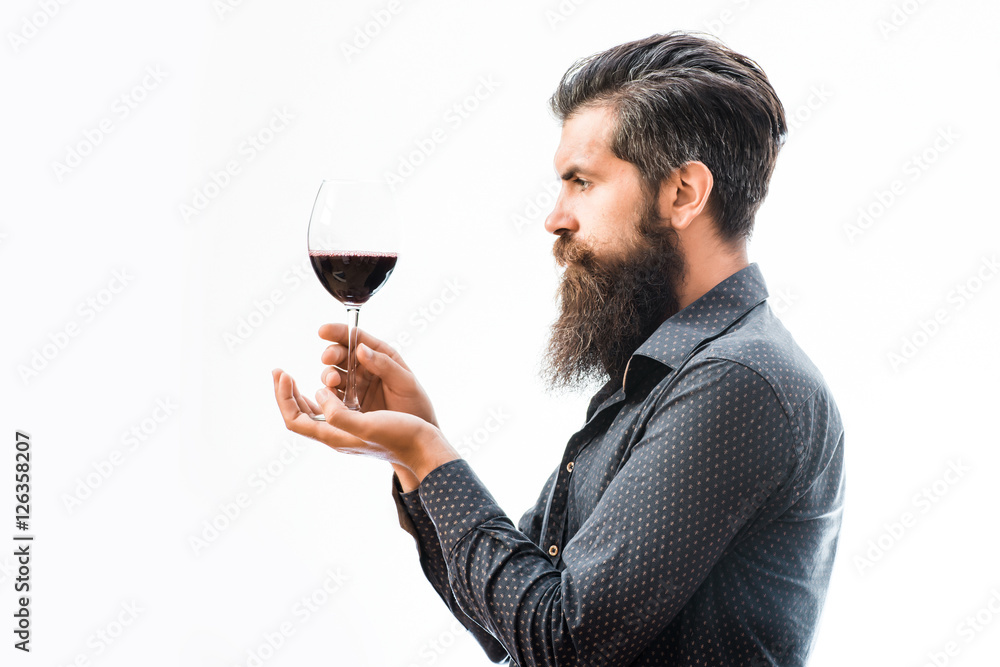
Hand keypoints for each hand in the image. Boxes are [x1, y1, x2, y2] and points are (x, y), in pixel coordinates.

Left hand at [271, 369, 458, 483]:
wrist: (422, 448)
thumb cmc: (398, 436)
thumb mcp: (366, 425)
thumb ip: (337, 413)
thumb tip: (319, 394)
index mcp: (333, 435)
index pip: (294, 418)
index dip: (284, 396)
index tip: (285, 373)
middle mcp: (335, 436)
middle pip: (298, 416)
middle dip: (286, 393)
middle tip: (280, 372)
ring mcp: (345, 432)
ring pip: (312, 414)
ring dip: (301, 393)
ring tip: (296, 377)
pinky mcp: (357, 426)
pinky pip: (329, 412)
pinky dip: (320, 397)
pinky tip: (327, 386)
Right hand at [318, 323, 438, 427]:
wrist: (415, 436)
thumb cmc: (416, 404)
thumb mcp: (405, 383)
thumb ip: (385, 365)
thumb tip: (360, 348)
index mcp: (381, 355)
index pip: (357, 338)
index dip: (339, 332)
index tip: (324, 330)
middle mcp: (365, 368)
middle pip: (341, 355)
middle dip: (332, 354)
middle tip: (328, 359)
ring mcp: (355, 386)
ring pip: (334, 374)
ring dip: (328, 375)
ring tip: (332, 381)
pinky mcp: (349, 404)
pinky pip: (334, 396)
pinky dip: (328, 394)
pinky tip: (328, 396)